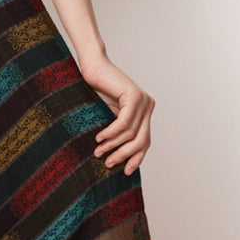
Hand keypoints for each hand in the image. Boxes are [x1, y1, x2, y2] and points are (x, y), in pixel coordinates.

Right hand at [78, 51, 154, 174]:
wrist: (92, 68)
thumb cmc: (96, 90)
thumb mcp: (109, 116)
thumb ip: (117, 132)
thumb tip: (116, 158)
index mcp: (145, 112)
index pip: (145, 141)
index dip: (137, 158)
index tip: (125, 171)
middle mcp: (148, 106)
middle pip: (141, 140)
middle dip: (124, 155)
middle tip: (108, 163)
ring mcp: (143, 101)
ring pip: (130, 134)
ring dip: (113, 145)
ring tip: (99, 151)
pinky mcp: (134, 96)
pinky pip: (123, 123)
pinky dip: (111, 133)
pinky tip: (100, 138)